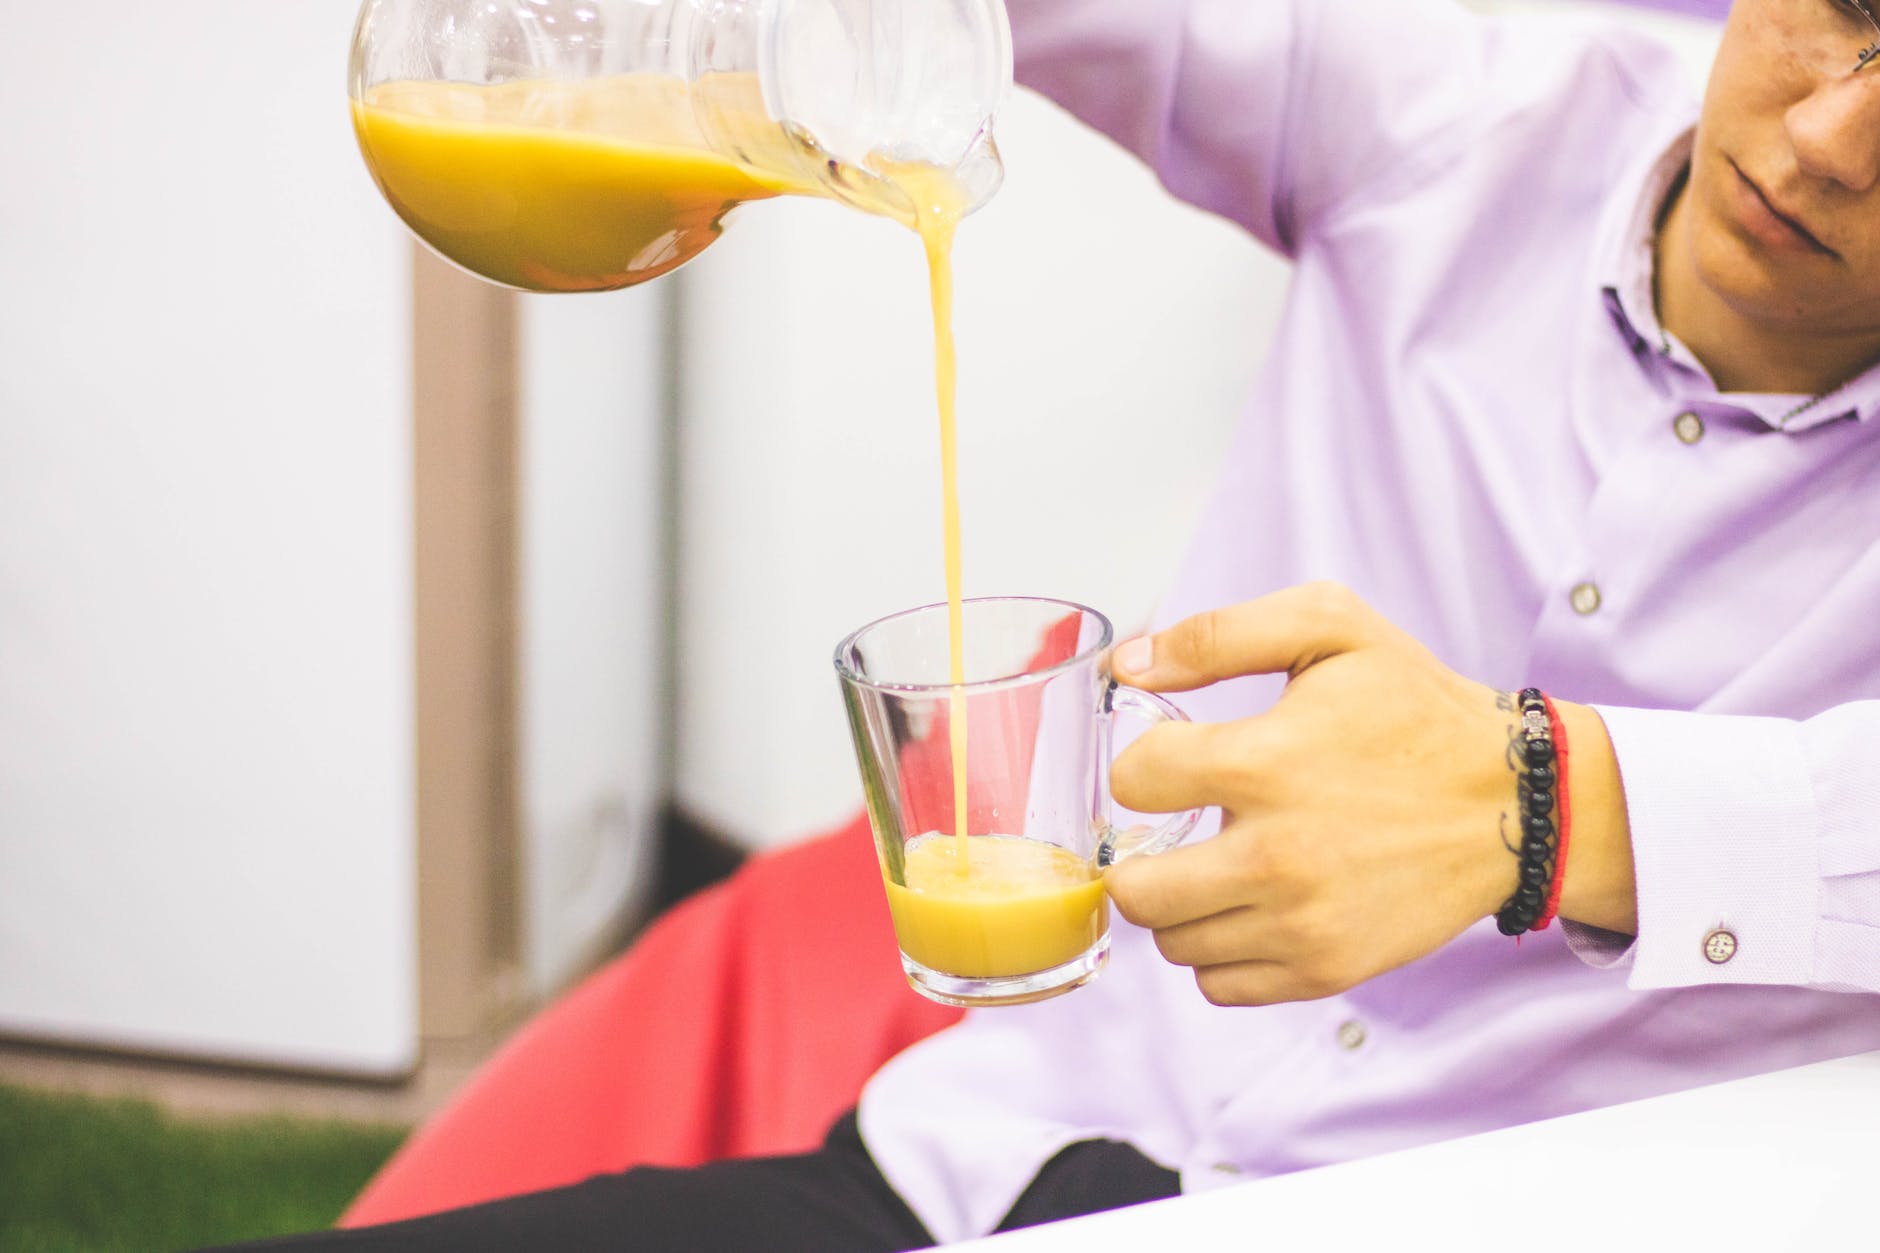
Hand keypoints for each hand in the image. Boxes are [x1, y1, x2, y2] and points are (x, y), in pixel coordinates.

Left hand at [1105, 582, 1633, 1006]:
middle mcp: (1277, 855)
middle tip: (1169, 836)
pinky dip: (1220, 952)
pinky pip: (1220, 985)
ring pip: (1173, 943)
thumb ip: (1218, 635)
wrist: (1512, 800)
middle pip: (1136, 891)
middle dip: (1138, 859)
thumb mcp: (1330, 627)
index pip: (1132, 783)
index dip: (1140, 767)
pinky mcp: (1326, 968)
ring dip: (1180, 907)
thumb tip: (1130, 664)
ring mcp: (1301, 923)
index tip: (1170, 765)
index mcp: (1265, 764)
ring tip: (1217, 868)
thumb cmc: (1416, 709)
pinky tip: (1249, 908)